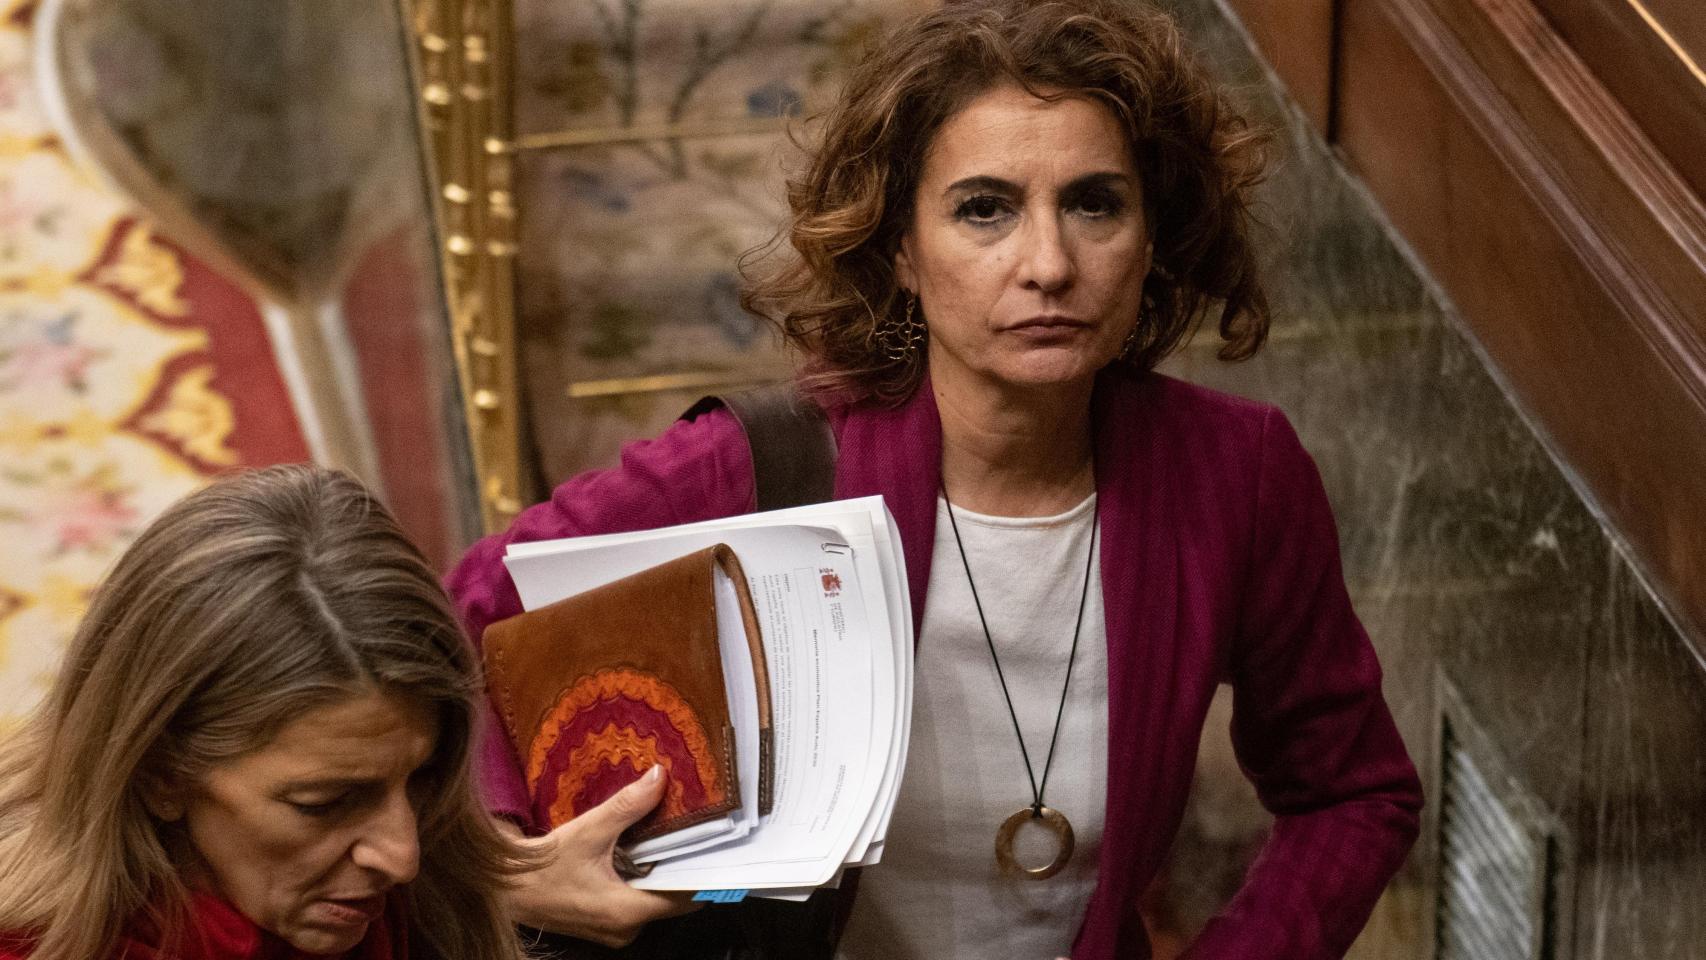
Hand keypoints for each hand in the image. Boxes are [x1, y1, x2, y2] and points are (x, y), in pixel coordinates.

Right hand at [501, 765, 701, 946]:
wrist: (504, 888)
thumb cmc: (541, 867)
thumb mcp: (588, 831)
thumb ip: (628, 806)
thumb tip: (660, 778)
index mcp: (628, 912)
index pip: (686, 896)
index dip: (704, 870)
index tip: (720, 844)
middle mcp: (627, 928)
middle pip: (674, 898)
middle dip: (685, 865)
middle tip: (700, 829)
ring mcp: (615, 929)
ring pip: (655, 898)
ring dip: (663, 870)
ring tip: (675, 835)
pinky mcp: (605, 921)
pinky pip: (637, 900)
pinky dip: (644, 877)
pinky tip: (644, 850)